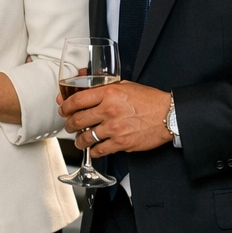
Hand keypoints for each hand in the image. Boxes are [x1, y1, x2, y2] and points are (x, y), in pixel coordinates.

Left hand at [58, 80, 172, 156]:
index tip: (63, 109)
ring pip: (85, 137)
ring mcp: (114, 128)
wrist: (168, 115)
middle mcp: (109, 110)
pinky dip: (93, 151)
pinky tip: (94, 149)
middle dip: (68, 124)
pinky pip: (99, 150)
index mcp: (108, 93)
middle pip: (77, 120)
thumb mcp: (125, 85)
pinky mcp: (121, 143)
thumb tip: (84, 81)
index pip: (77, 100)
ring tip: (79, 140)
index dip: (65, 106)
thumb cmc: (149, 100)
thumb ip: (104, 85)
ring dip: (79, 140)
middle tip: (68, 126)